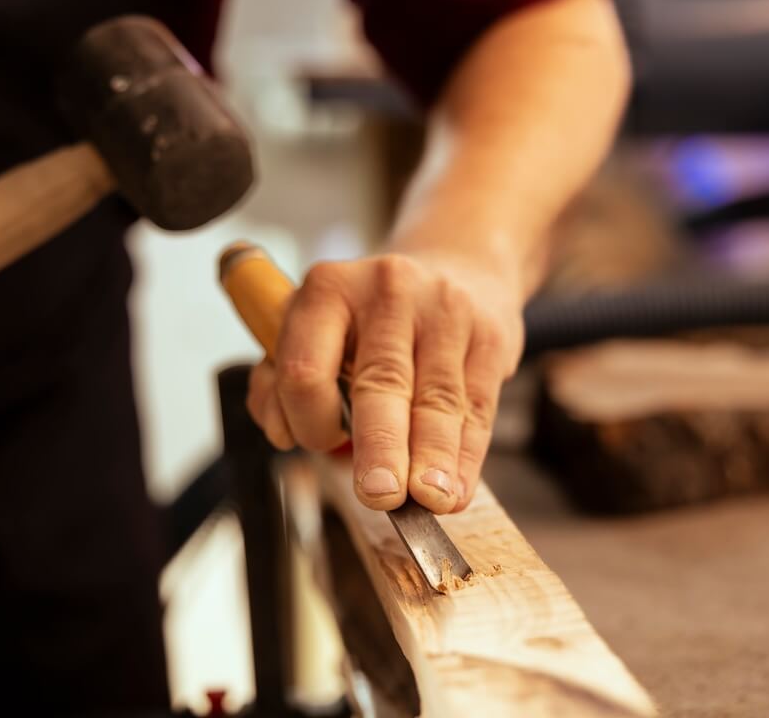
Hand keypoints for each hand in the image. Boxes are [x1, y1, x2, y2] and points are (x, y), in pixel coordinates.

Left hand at [246, 252, 523, 512]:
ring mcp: (444, 309)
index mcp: (327, 289)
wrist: (456, 268)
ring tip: (430, 499)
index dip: (310, 420)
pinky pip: (476, 406)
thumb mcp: (314, 331)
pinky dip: (466, 456)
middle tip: (379, 494)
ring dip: (433, 457)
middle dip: (380, 446)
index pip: (306, 367)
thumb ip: (280, 383)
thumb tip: (281, 434)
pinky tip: (456, 488)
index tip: (324, 447)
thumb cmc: (370, 321)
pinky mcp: (489, 335)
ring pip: (437, 399)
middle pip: (380, 382)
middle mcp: (387, 290)